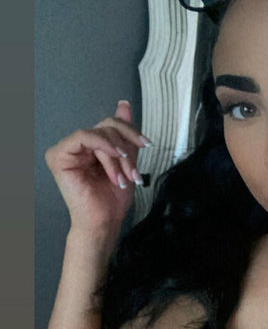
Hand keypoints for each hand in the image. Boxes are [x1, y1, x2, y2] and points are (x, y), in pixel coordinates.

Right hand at [45, 100, 150, 235]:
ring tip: (123, 177)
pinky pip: (83, 137)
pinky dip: (103, 147)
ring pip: (99, 133)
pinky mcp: (58, 156)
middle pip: (106, 126)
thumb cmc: (112, 199)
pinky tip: (113, 162)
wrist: (104, 222)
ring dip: (117, 156)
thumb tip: (124, 105)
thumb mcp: (126, 161)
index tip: (147, 145)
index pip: (110, 125)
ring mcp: (66, 150)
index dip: (131, 132)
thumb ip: (124, 135)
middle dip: (125, 150)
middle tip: (133, 172)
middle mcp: (77, 147)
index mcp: (90, 147)